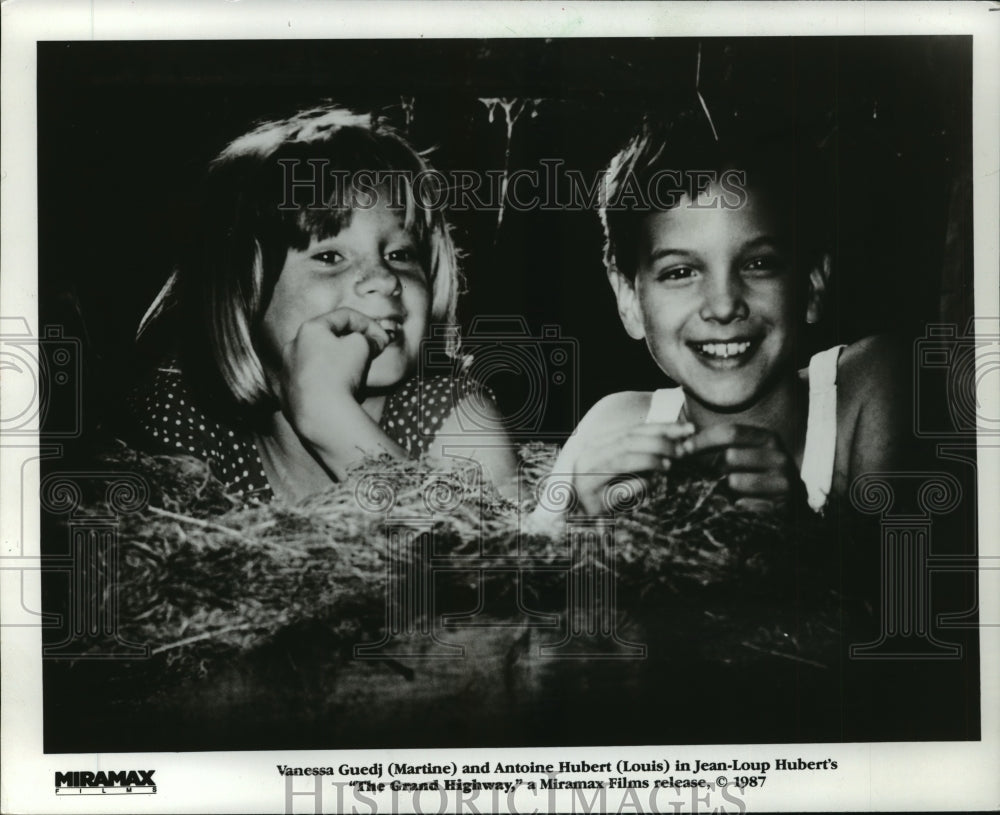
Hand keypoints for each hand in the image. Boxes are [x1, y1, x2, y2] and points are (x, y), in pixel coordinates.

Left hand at [273, 307, 389, 446]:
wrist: (320, 415)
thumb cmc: (340, 373)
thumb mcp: (362, 347)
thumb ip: (370, 338)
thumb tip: (376, 341)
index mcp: (309, 329)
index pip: (343, 316)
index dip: (368, 324)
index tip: (382, 338)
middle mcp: (292, 346)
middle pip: (326, 338)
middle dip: (349, 343)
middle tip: (368, 354)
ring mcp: (286, 372)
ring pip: (315, 361)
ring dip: (334, 363)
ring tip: (352, 376)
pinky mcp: (285, 395)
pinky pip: (308, 383)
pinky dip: (322, 383)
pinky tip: (335, 392)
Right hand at [571, 422, 694, 514]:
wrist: (581, 521)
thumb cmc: (608, 494)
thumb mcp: (626, 468)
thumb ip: (644, 453)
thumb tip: (679, 439)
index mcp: (599, 444)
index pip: (634, 430)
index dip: (662, 427)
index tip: (687, 429)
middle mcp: (589, 456)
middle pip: (630, 441)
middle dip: (660, 443)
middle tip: (683, 450)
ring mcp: (585, 476)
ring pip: (623, 459)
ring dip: (651, 460)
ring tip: (669, 465)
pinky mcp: (588, 498)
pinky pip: (619, 489)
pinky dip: (638, 485)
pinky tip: (649, 484)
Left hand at [676, 424, 805, 511]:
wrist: (791, 509)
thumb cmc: (758, 479)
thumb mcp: (744, 456)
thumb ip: (721, 448)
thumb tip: (682, 445)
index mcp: (768, 439)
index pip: (731, 432)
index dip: (703, 440)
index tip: (682, 450)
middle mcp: (780, 457)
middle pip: (730, 456)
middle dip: (714, 469)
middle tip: (712, 478)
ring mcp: (784, 482)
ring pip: (734, 481)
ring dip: (723, 490)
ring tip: (729, 494)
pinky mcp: (782, 506)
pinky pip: (743, 505)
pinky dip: (735, 508)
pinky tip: (740, 508)